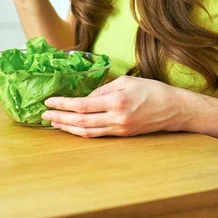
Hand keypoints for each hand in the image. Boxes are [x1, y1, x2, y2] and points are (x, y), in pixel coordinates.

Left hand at [41, 76, 185, 137]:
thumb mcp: (126, 82)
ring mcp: (119, 129)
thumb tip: (85, 98)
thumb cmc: (152, 90)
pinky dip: (82, 132)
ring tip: (53, 123)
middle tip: (44, 115)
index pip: (82, 104)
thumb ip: (104, 89)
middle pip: (80, 121)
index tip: (49, 101)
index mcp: (116, 100)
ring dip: (68, 128)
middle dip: (60, 118)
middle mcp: (116, 117)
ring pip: (87, 132)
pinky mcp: (122, 135)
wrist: (173, 108)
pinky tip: (73, 128)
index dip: (63, 104)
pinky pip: (97, 135)